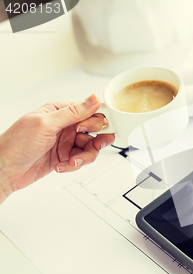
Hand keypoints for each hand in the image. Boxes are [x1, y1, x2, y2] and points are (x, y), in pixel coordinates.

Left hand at [0, 94, 114, 203]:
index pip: (91, 111)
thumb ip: (73, 112)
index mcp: (61, 111)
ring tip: (71, 161)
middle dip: (95, 141)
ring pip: (91, 148)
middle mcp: (66, 126)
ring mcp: (66, 142)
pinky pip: (82, 160)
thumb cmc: (16, 144)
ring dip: (84, 157)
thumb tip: (93, 98)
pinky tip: (61, 165)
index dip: (96, 121)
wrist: (5, 170)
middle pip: (96, 131)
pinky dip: (74, 165)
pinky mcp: (66, 157)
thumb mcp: (46, 124)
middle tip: (87, 146)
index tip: (88, 130)